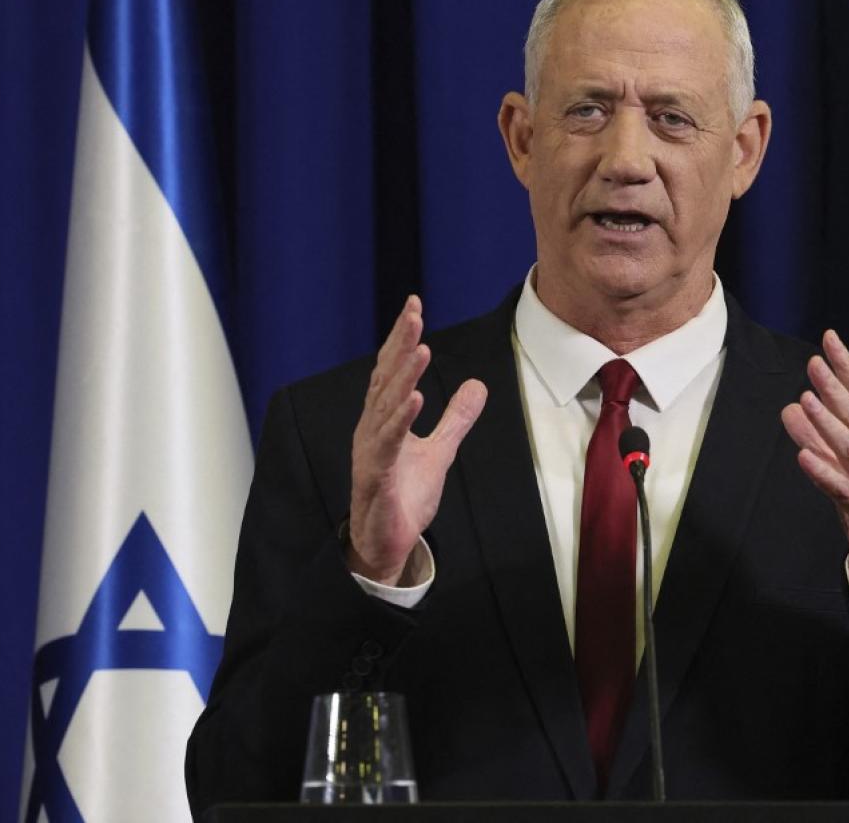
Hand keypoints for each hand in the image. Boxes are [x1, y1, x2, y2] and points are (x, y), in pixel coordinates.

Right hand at [348, 295, 486, 584]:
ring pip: (385, 405)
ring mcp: (370, 451)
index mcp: (383, 419)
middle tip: (414, 312)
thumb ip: (456, 419)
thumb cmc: (404, 496)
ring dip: (403, 375)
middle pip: (385, 378)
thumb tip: (478, 386)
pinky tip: (413, 398)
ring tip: (421, 348)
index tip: (414, 305)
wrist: (386, 543)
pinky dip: (399, 420)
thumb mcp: (440, 451)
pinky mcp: (376, 476)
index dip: (402, 338)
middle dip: (400, 344)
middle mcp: (371, 428)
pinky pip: (387, 443)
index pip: (391, 370)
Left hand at [780, 330, 848, 601]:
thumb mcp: (842, 466)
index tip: (830, 339)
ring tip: (806, 400)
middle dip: (836, 388)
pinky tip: (804, 457)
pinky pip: (844, 491)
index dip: (848, 366)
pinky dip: (824, 472)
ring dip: (828, 423)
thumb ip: (818, 437)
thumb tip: (791, 406)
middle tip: (813, 363)